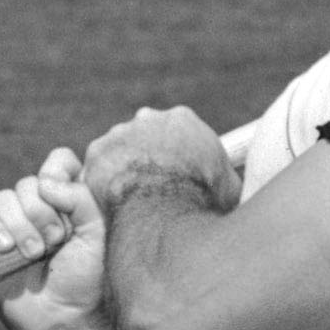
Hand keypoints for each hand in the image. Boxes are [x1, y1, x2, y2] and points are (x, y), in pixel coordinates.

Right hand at [0, 146, 106, 329]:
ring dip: (18, 223)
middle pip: (28, 183)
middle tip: (55, 241)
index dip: (57, 170)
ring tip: (35, 253)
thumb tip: (44, 182)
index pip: (59, 162)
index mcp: (70, 202)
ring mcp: (15, 226)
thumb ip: (81, 197)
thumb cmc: (89, 279)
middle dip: (40, 211)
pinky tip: (5, 248)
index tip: (60, 192)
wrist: (67, 318)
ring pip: (2, 200)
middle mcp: (42, 210)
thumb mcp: (97, 233)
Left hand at [84, 105, 241, 216]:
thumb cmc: (201, 202)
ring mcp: (120, 133)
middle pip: (148, 138)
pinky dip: (106, 185)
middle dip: (150, 159)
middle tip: (155, 189)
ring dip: (126, 172)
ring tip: (136, 203)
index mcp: (183, 121)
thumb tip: (232, 188)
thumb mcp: (230, 191)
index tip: (179, 174)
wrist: (161, 211)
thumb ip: (226, 181)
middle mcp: (149, 118)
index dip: (179, 157)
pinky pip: (100, 170)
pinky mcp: (97, 153)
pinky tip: (117, 205)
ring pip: (121, 153)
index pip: (179, 133)